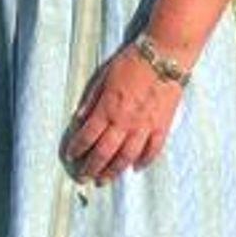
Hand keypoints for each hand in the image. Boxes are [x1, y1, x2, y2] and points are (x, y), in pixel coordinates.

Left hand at [62, 45, 183, 184]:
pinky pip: (152, 150)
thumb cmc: (132, 61)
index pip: (87, 136)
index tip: (70, 157)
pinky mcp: (162, 126)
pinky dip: (144, 162)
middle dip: (90, 168)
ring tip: (104, 180)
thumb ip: (91, 100)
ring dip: (113, 171)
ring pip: (126, 158)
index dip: (76, 149)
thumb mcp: (104, 76)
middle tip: (83, 178)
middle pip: (104, 153)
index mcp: (108, 109)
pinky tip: (135, 168)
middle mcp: (124, 123)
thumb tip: (79, 119)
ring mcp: (144, 127)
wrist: (165, 56)